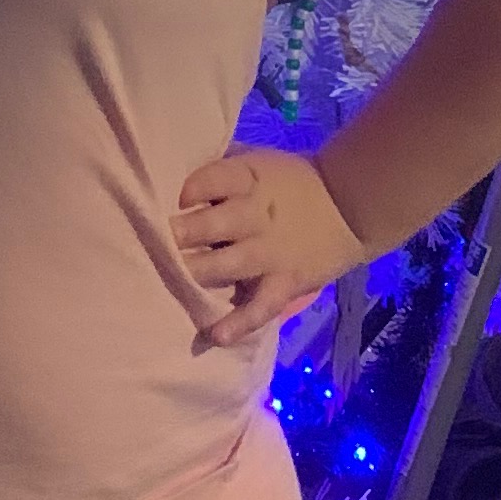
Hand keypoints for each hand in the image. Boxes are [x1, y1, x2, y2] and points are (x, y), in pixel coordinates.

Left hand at [173, 147, 368, 349]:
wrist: (350, 207)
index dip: (190, 189)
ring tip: (168, 281)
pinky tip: (216, 335)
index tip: (170, 200)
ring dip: (195, 273)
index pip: (215, 179)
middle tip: (150, 243)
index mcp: (249, 180)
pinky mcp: (286, 283)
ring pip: (226, 265)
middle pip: (212, 224)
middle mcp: (257, 215)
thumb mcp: (258, 164)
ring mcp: (270, 253)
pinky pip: (261, 306)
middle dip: (179, 234)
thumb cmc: (291, 182)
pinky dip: (240, 322)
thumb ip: (222, 171)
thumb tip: (172, 178)